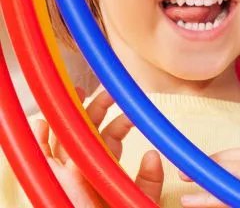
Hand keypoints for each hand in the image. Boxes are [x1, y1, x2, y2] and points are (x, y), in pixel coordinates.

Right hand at [32, 89, 163, 206]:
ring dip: (67, 115)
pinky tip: (42, 123)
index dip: (119, 120)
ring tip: (73, 95)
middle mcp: (85, 166)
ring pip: (65, 137)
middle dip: (93, 107)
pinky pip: (41, 157)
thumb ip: (148, 181)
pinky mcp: (51, 181)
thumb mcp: (138, 200)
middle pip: (86, 130)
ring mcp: (67, 172)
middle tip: (102, 91)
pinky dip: (39, 139)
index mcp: (104, 167)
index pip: (111, 136)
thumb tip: (152, 155)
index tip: (127, 109)